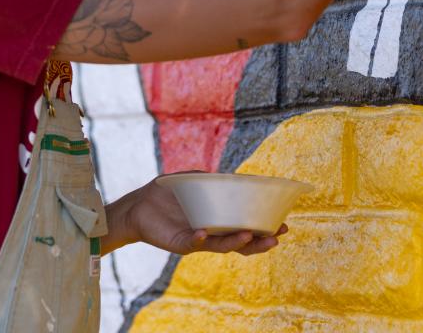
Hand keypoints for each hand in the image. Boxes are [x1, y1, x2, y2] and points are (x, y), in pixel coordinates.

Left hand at [121, 173, 288, 255]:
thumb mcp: (195, 180)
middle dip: (260, 242)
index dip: (264, 230)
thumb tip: (237, 175)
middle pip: (242, 244)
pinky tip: (204, 233)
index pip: (247, 229)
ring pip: (222, 247)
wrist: (139, 206)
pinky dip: (200, 238)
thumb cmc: (169, 192)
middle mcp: (213, 234)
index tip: (283, 225)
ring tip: (248, 235)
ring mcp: (198, 240)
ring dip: (236, 242)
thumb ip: (215, 179)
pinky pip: (193, 243)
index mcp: (219, 221)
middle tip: (277, 237)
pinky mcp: (180, 243)